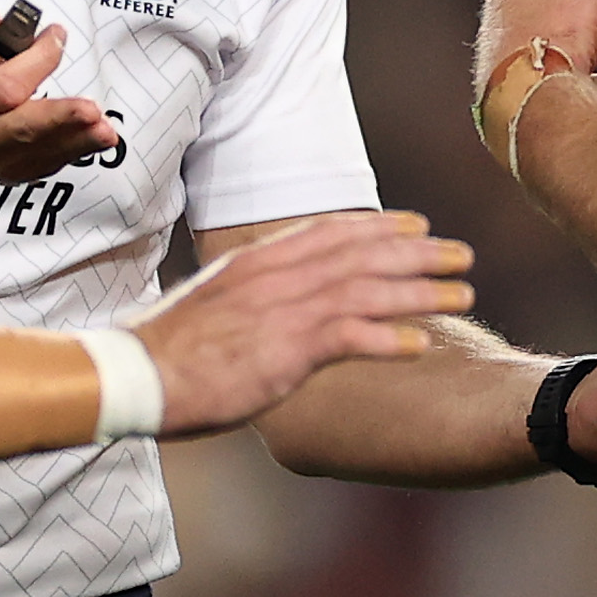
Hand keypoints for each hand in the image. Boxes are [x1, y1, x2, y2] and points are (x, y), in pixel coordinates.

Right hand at [0, 5, 118, 182]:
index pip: (2, 86)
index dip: (36, 61)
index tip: (56, 36)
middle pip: (21, 129)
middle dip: (60, 118)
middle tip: (91, 109)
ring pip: (39, 154)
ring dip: (77, 141)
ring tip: (106, 130)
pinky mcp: (10, 174)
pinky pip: (46, 165)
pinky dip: (74, 152)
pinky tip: (97, 139)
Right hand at [130, 211, 475, 436]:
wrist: (135, 373)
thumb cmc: (166, 348)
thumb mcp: (211, 304)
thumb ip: (248, 296)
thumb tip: (269, 304)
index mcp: (258, 262)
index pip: (329, 232)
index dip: (378, 226)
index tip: (416, 223)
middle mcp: (276, 276)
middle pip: (360, 253)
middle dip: (417, 251)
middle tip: (461, 254)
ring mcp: (282, 310)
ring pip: (367, 289)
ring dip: (420, 290)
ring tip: (461, 294)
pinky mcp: (285, 350)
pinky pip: (350, 338)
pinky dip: (389, 338)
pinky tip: (421, 344)